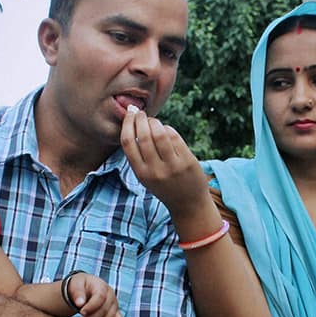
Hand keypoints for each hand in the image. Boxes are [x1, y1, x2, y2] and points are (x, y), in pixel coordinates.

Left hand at [68, 273, 124, 316]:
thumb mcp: (76, 284)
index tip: (81, 313)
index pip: (100, 297)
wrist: (86, 287)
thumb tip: (79, 303)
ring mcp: (114, 306)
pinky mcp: (115, 314)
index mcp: (102, 286)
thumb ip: (77, 292)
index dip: (91, 306)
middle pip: (103, 311)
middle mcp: (111, 296)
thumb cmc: (80, 286)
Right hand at [121, 106, 209, 220]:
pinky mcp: (187, 162)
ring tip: (153, 121)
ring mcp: (172, 166)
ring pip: (160, 134)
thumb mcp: (146, 176)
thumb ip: (139, 156)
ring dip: (155, 122)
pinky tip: (166, 129)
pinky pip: (175, 138)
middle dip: (140, 119)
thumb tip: (133, 124)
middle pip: (143, 135)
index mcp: (141, 173)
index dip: (127, 124)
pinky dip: (168, 129)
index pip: (128, 143)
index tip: (129, 115)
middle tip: (140, 113)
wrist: (188, 204)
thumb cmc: (164, 185)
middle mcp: (155, 171)